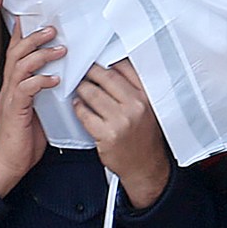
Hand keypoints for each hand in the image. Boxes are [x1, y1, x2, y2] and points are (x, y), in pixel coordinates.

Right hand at [0, 19, 59, 196]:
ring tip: (60, 49)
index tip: (35, 17)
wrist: (8, 163)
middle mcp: (10, 87)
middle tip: (53, 29)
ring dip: (40, 55)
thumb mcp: (39, 108)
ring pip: (20, 66)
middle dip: (34, 37)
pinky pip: (26, 89)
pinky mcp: (15, 110)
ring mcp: (11, 98)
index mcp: (15, 85)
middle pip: (17, 52)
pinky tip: (55, 79)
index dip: (24, 33)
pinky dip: (41, 81)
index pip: (16, 52)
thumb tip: (65, 76)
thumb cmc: (25, 137)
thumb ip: (46, 91)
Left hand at [74, 58, 174, 208]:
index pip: (125, 68)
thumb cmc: (144, 136)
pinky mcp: (107, 134)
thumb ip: (134, 89)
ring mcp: (121, 120)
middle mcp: (136, 106)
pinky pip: (85, 114)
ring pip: (92, 93)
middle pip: (106, 77)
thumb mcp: (148, 108)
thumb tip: (112, 68)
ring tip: (79, 88)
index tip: (99, 61)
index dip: (108, 61)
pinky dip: (78, 107)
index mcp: (147, 96)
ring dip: (81, 88)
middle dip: (91, 72)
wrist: (145, 166)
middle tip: (83, 70)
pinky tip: (78, 105)